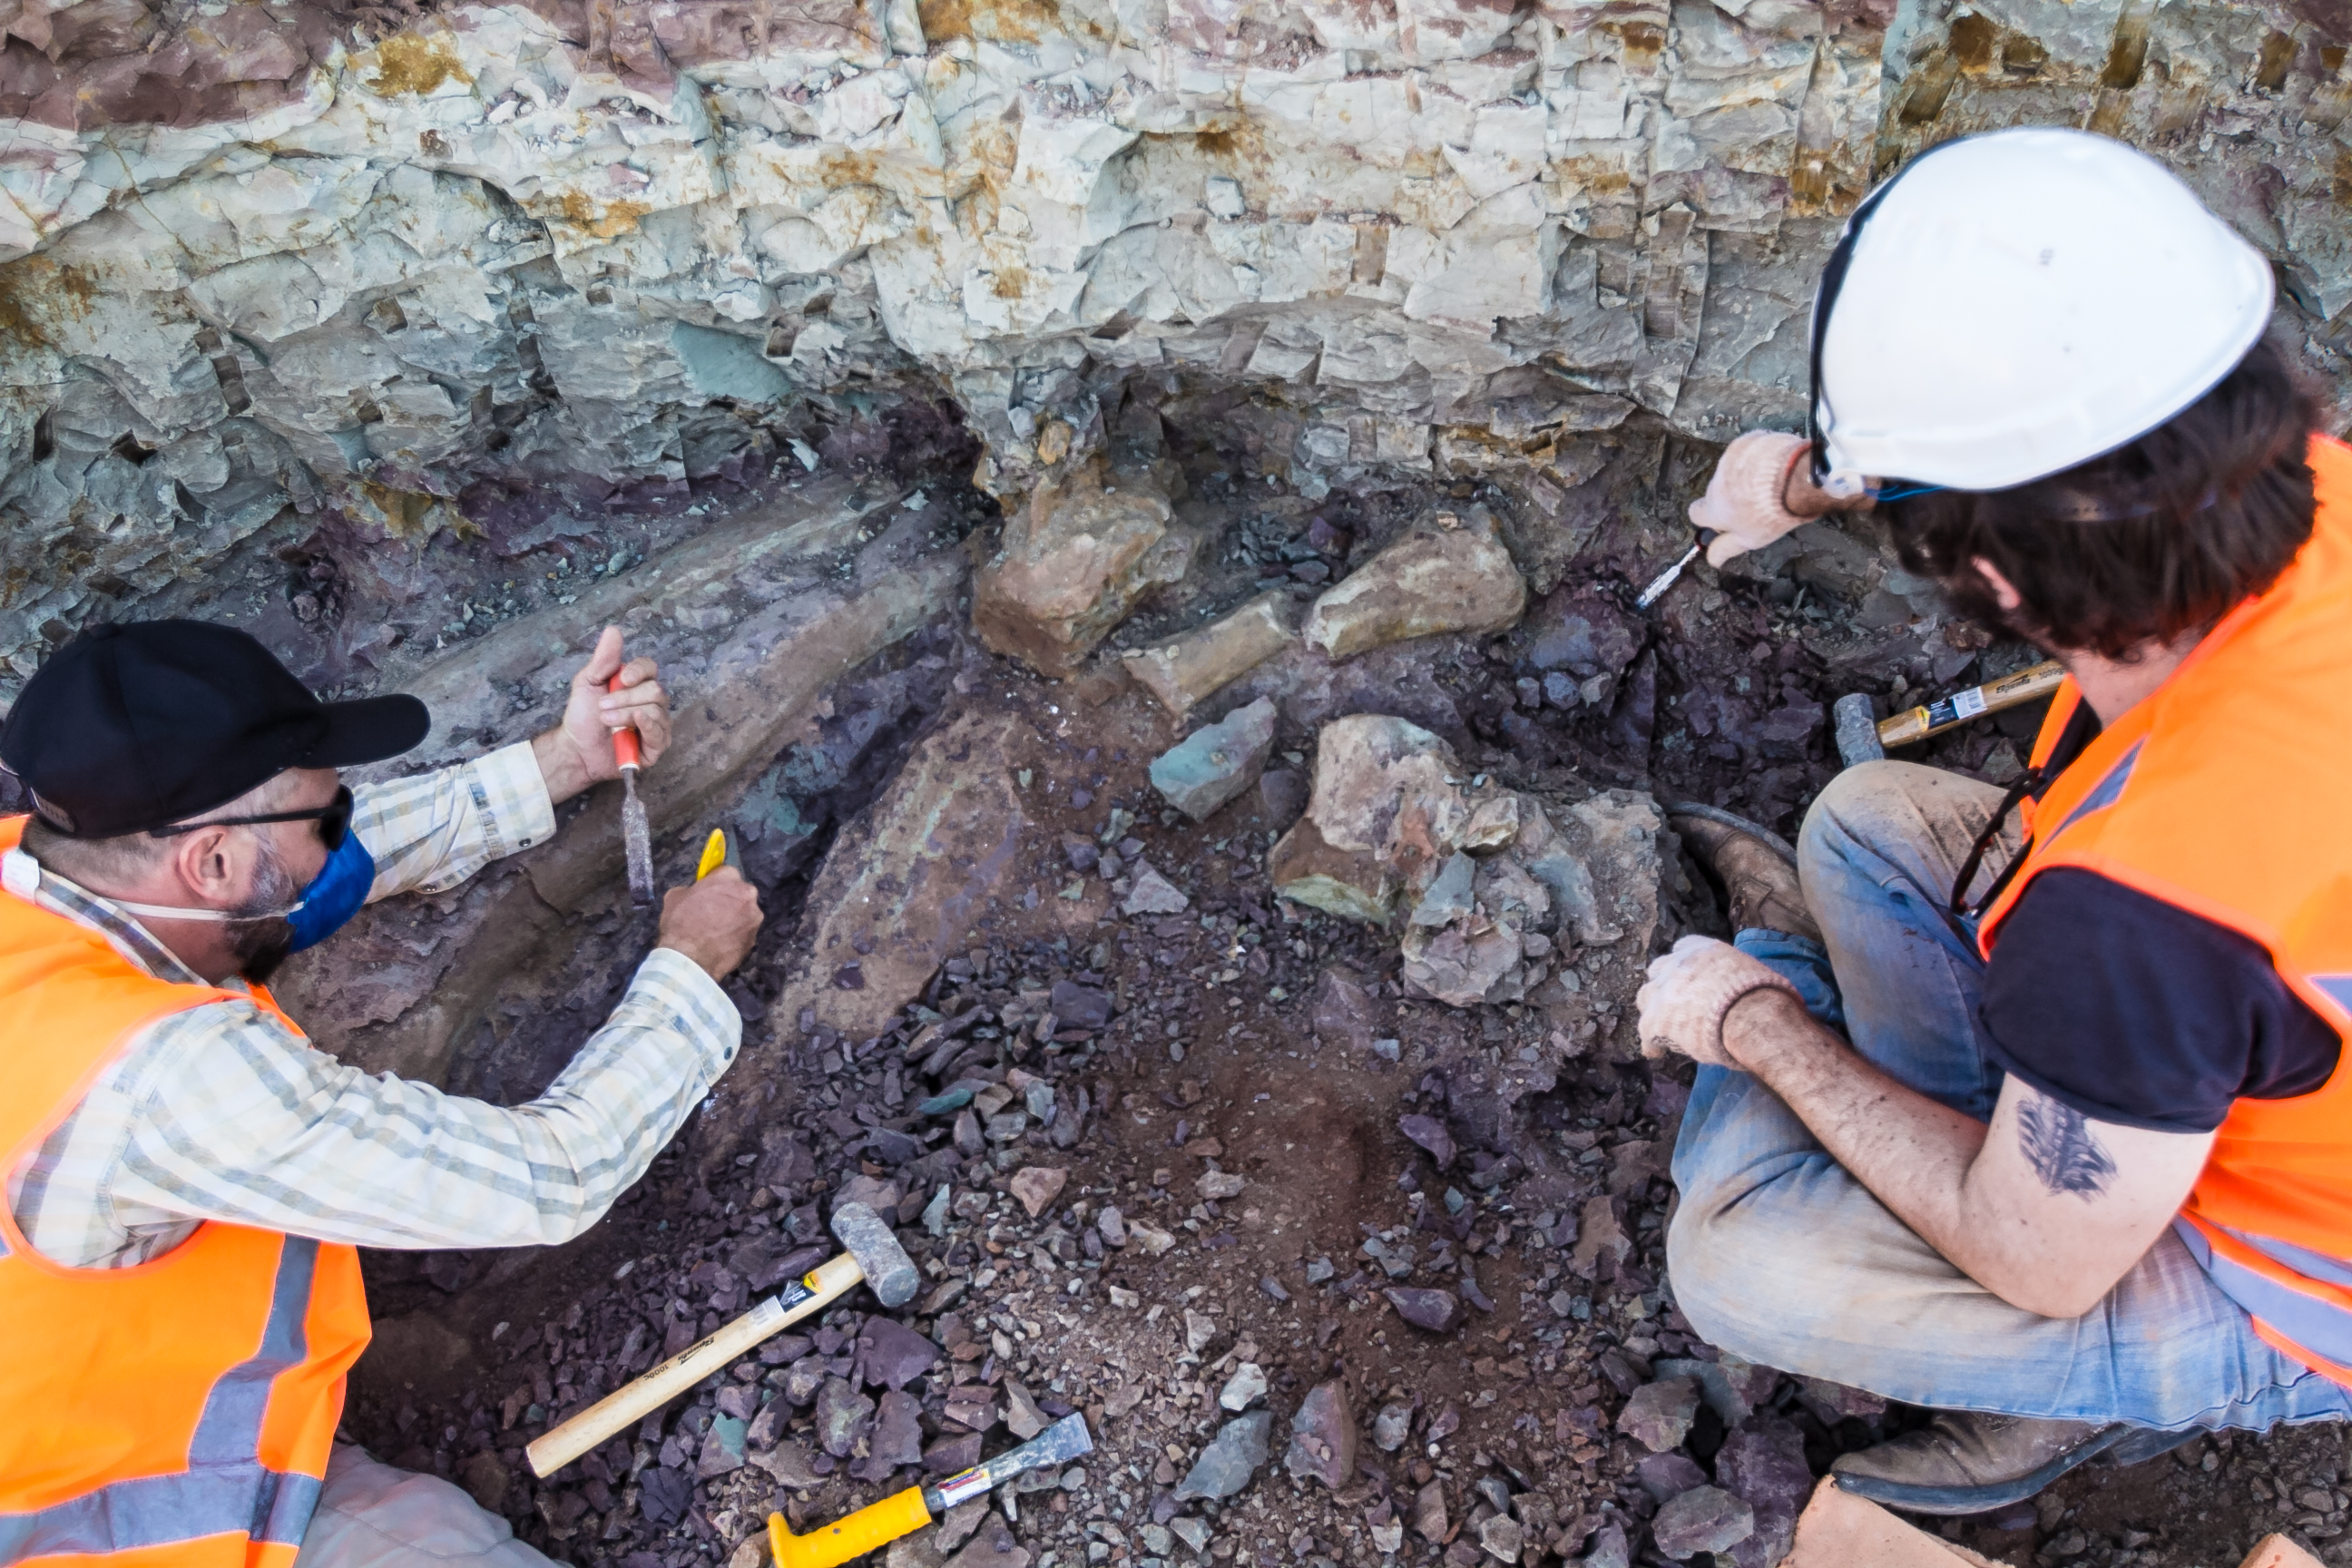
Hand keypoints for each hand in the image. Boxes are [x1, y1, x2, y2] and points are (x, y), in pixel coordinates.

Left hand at [533, 627, 670, 805]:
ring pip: (656, 710)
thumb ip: (604, 659)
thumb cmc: (582, 715)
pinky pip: (661, 733)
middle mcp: (651, 702)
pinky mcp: (655, 747)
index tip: (621, 678)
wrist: (575, 748)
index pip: (650, 669)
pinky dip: (648, 725)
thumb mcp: (588, 682)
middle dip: (626, 697)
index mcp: (637, 684)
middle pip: (655, 690)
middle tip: (602, 706)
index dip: (639, 671)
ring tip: (606, 721)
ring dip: (627, 713)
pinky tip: (635, 723)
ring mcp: (656, 724)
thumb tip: (613, 630)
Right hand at [657, 867, 762, 981]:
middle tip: (713, 912)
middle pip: (740, 893)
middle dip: (729, 900)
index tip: (708, 892)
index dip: (716, 883)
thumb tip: (694, 893)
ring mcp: (754, 919)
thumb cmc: (680, 923)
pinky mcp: (754, 939)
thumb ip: (691, 890)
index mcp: (729, 878)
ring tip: (716, 931)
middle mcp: (748, 895)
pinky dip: (736, 936)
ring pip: (745, 914)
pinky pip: (744, 933)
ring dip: (735, 919)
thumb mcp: (675, 896)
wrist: (690, 959)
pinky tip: (721, 944)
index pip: (726, 872)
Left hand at [1636, 934, 1801, 1067]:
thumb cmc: (1761, 994)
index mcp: (1700, 949)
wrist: (1750, 1015)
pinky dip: (1652, 1042)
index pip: (1683, 947)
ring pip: (1646, 997)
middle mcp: (1676, 964)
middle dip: (1665, 983)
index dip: (1685, 965)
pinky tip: (1656, 1052)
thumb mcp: (1748, 970)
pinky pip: (1647, 1032)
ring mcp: (1662, 991)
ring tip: (1663, 1024)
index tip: (1690, 976)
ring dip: (1653, 1008)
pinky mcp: (1656, 1020)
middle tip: (1674, 1001)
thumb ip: (1734, 973)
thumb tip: (1741, 986)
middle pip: (1659, 970)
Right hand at [1691, 432, 1815, 567]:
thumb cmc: (1771, 514)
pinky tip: (1775, 465)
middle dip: (1733, 495)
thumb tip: (1711, 560)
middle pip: (1718, 490)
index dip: (1711, 516)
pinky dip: (1757, 457)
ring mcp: (1730, 458)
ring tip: (1771, 483)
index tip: (1727, 518)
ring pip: (1733, 469)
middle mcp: (1715, 482)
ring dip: (1745, 475)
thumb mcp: (1750, 540)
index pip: (1696, 512)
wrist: (1795, 478)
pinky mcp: (1746, 441)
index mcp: (1713, 508)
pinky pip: (1748, 450)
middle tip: (1759, 503)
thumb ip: (1726, 549)